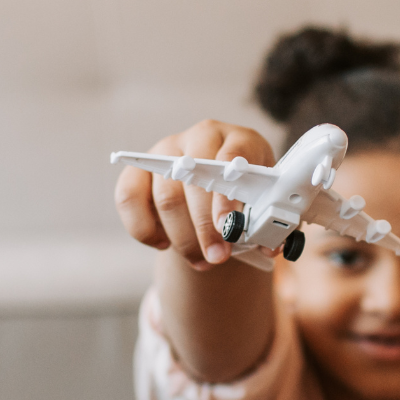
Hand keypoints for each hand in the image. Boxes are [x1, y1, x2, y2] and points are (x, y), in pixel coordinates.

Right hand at [114, 121, 274, 268]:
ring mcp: (165, 152)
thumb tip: (270, 244)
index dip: (229, 194)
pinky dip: (144, 229)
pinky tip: (164, 244)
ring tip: (201, 260)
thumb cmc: (245, 201)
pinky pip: (128, 198)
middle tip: (217, 257)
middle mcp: (200, 138)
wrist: (215, 199)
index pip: (232, 156)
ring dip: (183, 237)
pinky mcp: (138, 171)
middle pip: (195, 179)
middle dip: (205, 226)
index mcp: (240, 140)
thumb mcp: (264, 208)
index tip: (230, 227)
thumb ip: (270, 226)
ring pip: (166, 196)